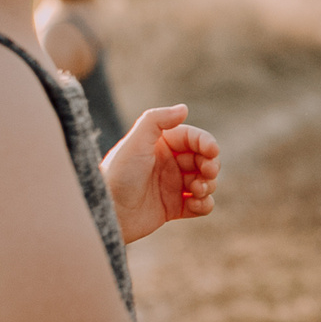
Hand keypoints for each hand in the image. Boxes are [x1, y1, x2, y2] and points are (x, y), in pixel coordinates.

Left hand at [104, 104, 218, 242]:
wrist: (108, 213)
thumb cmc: (118, 174)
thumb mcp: (135, 142)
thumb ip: (157, 120)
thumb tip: (184, 108)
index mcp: (160, 145)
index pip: (192, 138)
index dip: (206, 142)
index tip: (212, 151)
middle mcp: (169, 163)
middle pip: (203, 159)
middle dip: (211, 165)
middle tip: (208, 173)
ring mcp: (172, 186)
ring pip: (205, 181)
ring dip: (208, 185)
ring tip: (197, 190)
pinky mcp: (174, 208)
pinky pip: (200, 205)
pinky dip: (204, 204)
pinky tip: (194, 204)